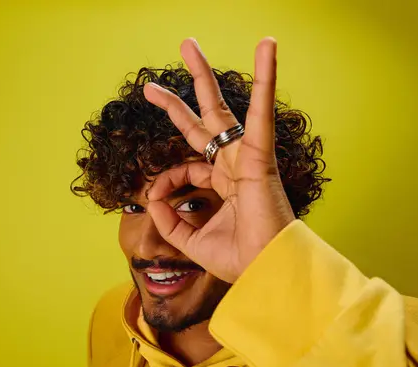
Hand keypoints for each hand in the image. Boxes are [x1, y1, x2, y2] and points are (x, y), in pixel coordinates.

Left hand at [144, 37, 295, 282]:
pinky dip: (266, 80)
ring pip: (222, 107)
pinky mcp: (260, 156)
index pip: (186, 165)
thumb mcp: (190, 240)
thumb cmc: (239, 258)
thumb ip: (168, 220)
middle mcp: (233, 164)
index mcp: (222, 182)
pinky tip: (267, 48)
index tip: (155, 198)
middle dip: (179, 97)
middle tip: (155, 80)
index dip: (164, 178)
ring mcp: (246, 157)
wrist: (267, 270)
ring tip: (189, 44)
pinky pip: (261, 113)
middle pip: (203, 121)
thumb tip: (150, 198)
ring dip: (204, 75)